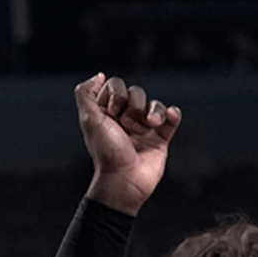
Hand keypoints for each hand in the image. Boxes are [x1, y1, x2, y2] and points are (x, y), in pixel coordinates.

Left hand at [76, 73, 181, 215]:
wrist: (125, 180)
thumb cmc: (106, 152)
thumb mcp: (88, 119)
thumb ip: (85, 93)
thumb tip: (99, 76)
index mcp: (107, 113)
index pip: (116, 86)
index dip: (116, 95)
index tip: (111, 113)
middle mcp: (125, 119)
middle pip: (136, 93)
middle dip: (133, 105)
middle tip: (126, 125)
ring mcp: (144, 128)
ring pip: (153, 104)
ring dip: (152, 111)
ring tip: (149, 125)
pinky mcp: (161, 138)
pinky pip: (171, 117)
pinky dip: (172, 114)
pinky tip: (169, 116)